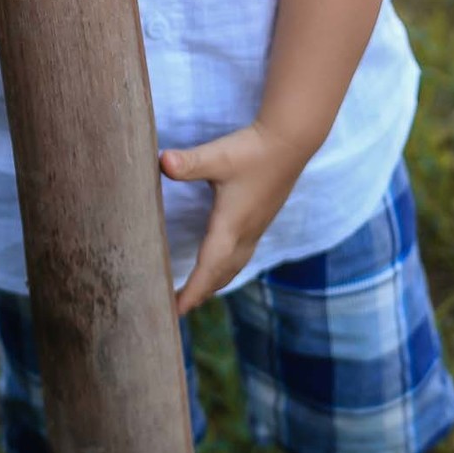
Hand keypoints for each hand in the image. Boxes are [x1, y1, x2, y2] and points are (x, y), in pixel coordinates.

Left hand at [160, 121, 312, 314]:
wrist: (291, 140)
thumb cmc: (253, 150)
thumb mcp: (217, 156)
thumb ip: (189, 162)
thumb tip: (162, 162)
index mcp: (231, 226)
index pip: (208, 269)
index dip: (192, 292)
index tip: (175, 312)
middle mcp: (245, 232)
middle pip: (220, 275)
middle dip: (200, 294)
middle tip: (176, 310)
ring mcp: (255, 227)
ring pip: (233, 266)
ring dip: (214, 282)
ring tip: (196, 294)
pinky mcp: (260, 218)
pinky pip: (242, 254)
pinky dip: (226, 268)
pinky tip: (220, 261)